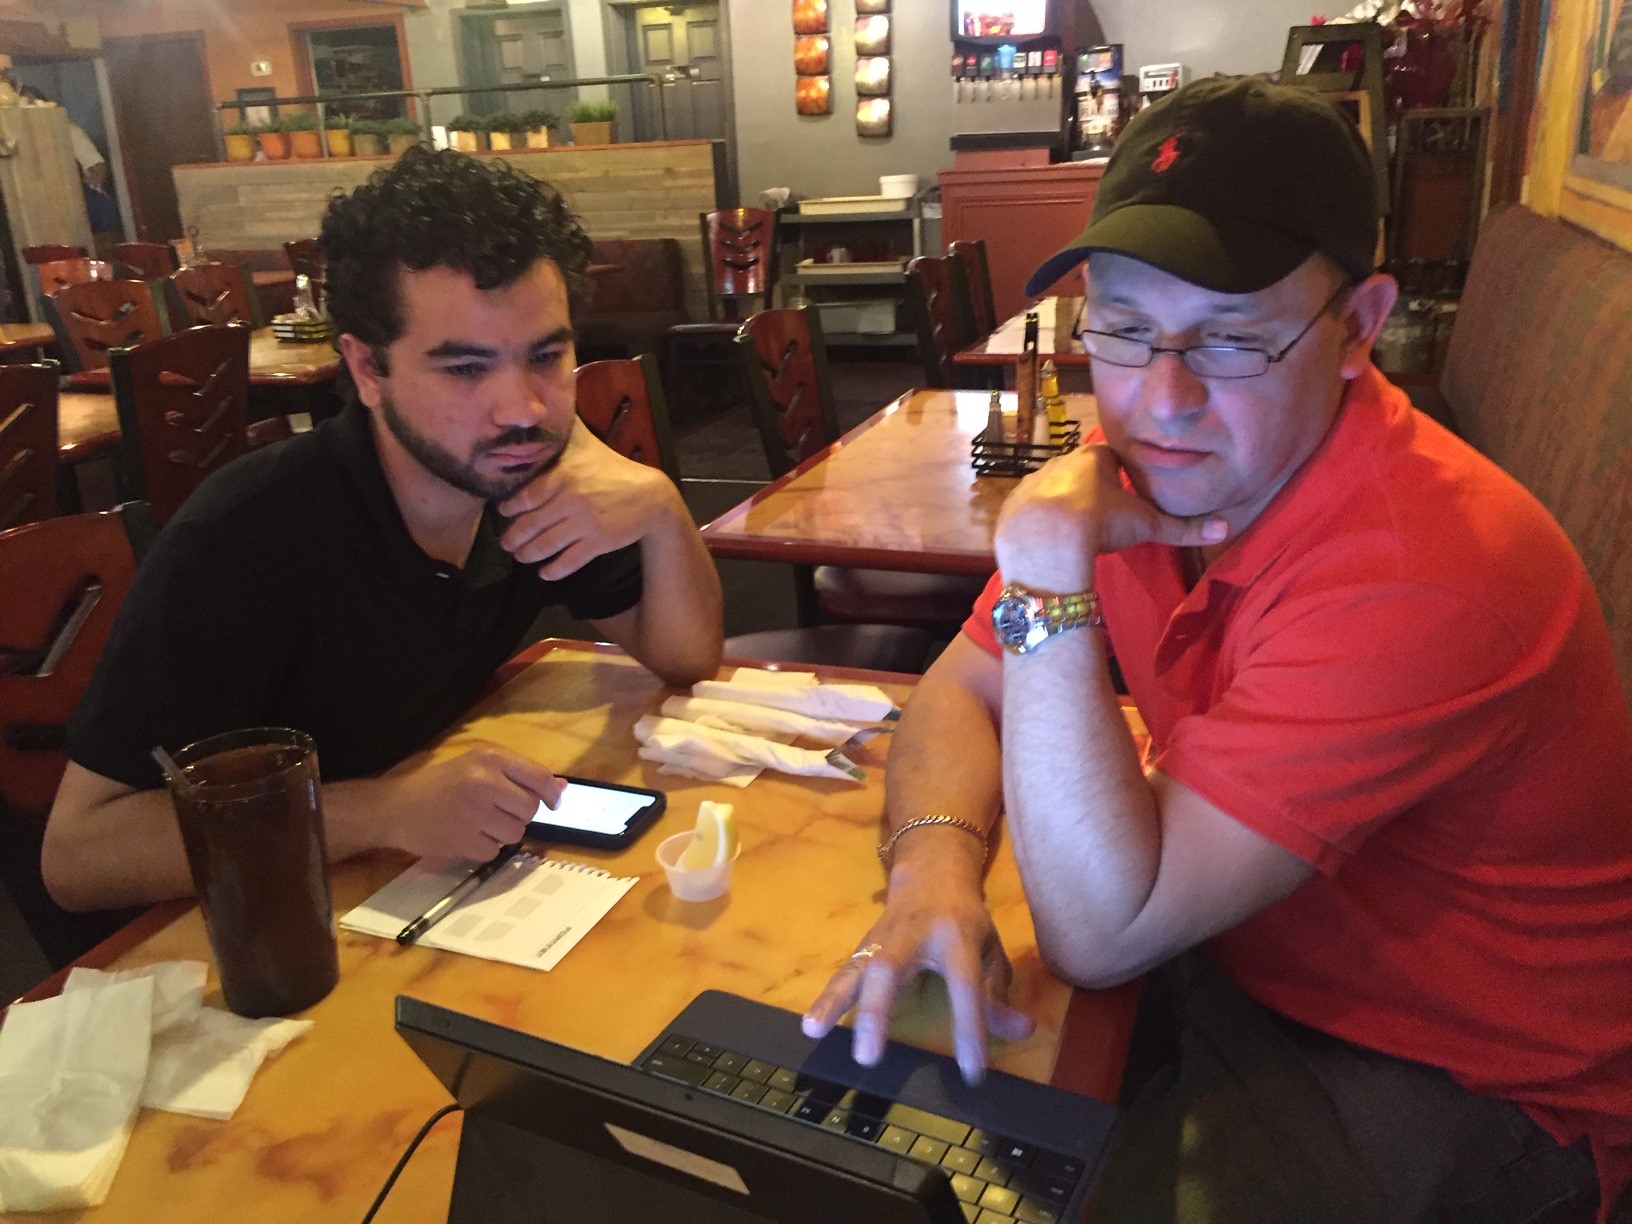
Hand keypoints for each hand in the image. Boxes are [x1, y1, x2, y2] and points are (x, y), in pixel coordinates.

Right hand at [371, 744, 564, 860]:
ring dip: (503, 833)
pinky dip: (485, 848)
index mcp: (489, 758)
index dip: (551, 794)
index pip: (540, 777)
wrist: (394, 808)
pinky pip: (495, 851)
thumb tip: (562, 788)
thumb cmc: (439, 784)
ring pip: (516, 833)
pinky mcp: (463, 841)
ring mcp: (473, 813)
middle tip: (496, 811)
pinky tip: (466, 835)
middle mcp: (483, 782)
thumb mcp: (477, 766)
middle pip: (530, 808)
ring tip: (479, 823)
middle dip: (519, 814)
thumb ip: (520, 775)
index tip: (553, 803)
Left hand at [497, 419, 678, 580]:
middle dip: (513, 538)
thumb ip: (562, 429)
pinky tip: (545, 572)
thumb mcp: (586, 444)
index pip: (525, 496)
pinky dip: (552, 570)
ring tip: (521, 556)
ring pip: (545, 546)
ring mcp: (586, 522)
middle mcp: (572, 499)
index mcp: (564, 475)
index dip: (508, 509)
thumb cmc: (612, 468)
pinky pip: (569, 561)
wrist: (650, 496)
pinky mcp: (599, 542)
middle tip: (507, 543)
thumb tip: (540, 407)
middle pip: (529, 525)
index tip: (503, 513)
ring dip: (527, 555)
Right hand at [801, 849, 1033, 1083]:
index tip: (972, 1072)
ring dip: (835, 1000)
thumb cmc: (965, 920)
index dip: (969, 1027)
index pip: (964, 986)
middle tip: (867, 1056)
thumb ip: (1000, 993)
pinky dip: (828, 998)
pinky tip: (811, 1025)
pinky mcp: (864, 946)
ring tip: (815, 1029)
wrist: (931, 873)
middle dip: (876, 1011)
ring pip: (855, 967)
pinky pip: (844, 972)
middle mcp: (913, 935)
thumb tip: (1024, 1032)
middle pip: (889, 969)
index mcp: (956, 937)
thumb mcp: (990, 950)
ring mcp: (883, 939)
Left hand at [993, 444, 1226, 590]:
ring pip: (1053, 489)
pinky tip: (1048, 540)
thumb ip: (1183, 528)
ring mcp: (1034, 481)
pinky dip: (1038, 522)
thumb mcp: (1146, 526)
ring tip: (1075, 533)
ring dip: (1063, 505)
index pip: (1113, 459)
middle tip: (1102, 519)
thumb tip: (1225, 527)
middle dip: (1092, 491)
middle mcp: (1062, 462)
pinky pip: (1029, 510)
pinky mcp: (1014, 504)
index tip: (1126, 498)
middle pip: (1081, 472)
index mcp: (1095, 458)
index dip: (1121, 478)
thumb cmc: (1101, 523)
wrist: (1046, 539)